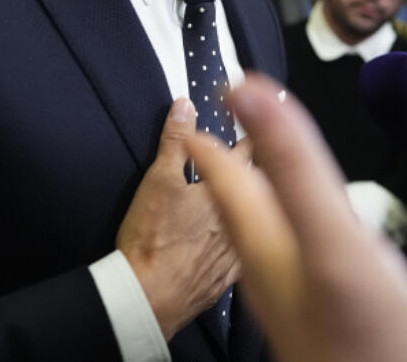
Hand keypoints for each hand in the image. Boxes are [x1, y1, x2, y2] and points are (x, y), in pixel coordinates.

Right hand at [116, 98, 245, 337]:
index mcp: (233, 192)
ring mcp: (241, 252)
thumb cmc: (153, 239)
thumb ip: (176, 141)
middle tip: (247, 160)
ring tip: (245, 198)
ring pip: (257, 222)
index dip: (250, 137)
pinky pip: (243, 252)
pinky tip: (233, 241)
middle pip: (259, 188)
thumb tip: (185, 106)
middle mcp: (248, 222)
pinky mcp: (229, 278)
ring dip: (252, 208)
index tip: (252, 127)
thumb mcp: (159, 180)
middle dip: (253, 172)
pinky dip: (240, 241)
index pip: (249, 155)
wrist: (148, 300)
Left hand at [185, 74, 406, 361]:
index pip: (226, 175)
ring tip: (261, 170)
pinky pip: (299, 259)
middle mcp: (276, 270)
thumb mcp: (331, 239)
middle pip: (242, 203)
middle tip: (227, 124)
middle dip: (233, 160)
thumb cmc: (368, 341)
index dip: (220, 131)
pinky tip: (317, 241)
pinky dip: (299, 229)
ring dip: (263, 194)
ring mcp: (300, 299)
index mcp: (268, 244)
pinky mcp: (327, 319)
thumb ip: (292, 164)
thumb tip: (247, 89)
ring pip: (268, 232)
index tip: (215, 90)